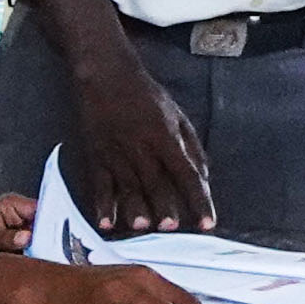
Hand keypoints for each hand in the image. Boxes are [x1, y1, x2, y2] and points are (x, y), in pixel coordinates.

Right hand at [69, 50, 210, 231]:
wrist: (105, 75)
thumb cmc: (145, 95)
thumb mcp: (177, 115)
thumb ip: (191, 147)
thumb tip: (203, 177)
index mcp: (165, 137)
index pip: (187, 173)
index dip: (199, 199)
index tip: (209, 222)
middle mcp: (142, 147)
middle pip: (156, 182)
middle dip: (165, 205)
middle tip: (171, 228)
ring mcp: (116, 153)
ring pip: (128, 186)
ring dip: (134, 208)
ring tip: (141, 227)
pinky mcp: (95, 156)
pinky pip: (99, 184)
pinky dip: (102, 204)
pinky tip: (105, 223)